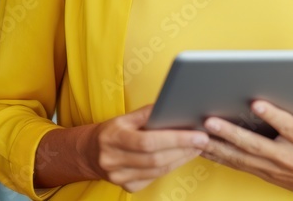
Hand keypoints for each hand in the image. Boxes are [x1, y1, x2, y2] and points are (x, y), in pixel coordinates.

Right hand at [84, 104, 208, 192]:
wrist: (89, 153)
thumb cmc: (112, 131)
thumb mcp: (124, 117)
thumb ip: (146, 113)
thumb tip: (172, 106)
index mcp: (112, 138)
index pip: (148, 141)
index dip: (175, 139)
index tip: (197, 134)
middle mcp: (113, 160)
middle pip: (155, 159)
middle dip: (183, 149)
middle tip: (202, 140)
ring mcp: (119, 177)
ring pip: (158, 171)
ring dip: (181, 159)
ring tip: (196, 147)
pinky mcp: (127, 187)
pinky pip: (154, 178)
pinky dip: (170, 167)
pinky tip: (180, 157)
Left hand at [200, 101, 292, 198]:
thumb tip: (277, 86)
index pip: (289, 127)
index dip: (273, 115)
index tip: (256, 103)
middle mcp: (289, 158)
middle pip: (256, 145)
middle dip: (232, 134)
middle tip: (210, 121)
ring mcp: (274, 168)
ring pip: (241, 158)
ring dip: (217, 147)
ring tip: (197, 135)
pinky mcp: (263, 174)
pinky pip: (237, 165)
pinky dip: (218, 156)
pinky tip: (201, 147)